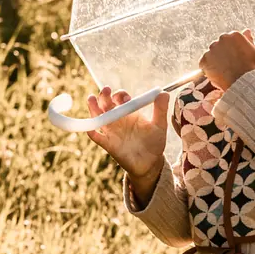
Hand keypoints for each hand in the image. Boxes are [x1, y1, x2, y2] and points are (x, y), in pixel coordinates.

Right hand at [84, 85, 168, 204]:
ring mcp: (112, 131)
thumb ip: (160, 109)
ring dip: (93, 107)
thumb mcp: (159, 125)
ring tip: (91, 99)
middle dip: (104, 96)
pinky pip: (97, 137)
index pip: (120, 99)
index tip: (126, 98)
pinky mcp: (108, 144)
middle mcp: (118, 119)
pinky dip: (92, 131)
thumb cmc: (154, 142)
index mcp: (129, 112)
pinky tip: (90, 127)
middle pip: (106, 104)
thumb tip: (164, 93)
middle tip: (106, 90)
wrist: (150, 162)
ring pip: (98, 117)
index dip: (120, 95)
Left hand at [200, 29, 254, 90]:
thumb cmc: (249, 66)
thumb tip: (246, 31)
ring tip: (223, 71)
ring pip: (211, 54)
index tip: (234, 58)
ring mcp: (212, 48)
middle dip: (222, 54)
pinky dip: (207, 68)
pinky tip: (216, 73)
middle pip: (219, 45)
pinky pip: (203, 63)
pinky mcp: (204, 59)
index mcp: (234, 35)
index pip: (229, 40)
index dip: (231, 50)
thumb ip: (248, 39)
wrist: (242, 80)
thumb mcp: (252, 50)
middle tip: (228, 65)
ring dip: (214, 60)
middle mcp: (222, 38)